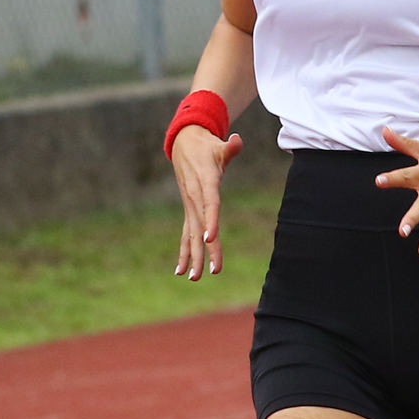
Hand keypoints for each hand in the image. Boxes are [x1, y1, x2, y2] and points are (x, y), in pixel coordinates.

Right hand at [172, 124, 242, 280]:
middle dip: (206, 250)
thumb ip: (230, 147)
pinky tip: (181, 271)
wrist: (183, 143)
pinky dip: (184, 251)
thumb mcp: (218, 145)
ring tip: (194, 278)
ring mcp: (190, 205)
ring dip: (193, 257)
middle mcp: (195, 197)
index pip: (209, 204)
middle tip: (211, 271)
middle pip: (201, 226)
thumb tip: (237, 140)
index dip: (210, 220)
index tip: (209, 238)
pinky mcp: (188, 210)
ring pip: (191, 235)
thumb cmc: (206, 146)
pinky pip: (185, 234)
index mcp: (204, 182)